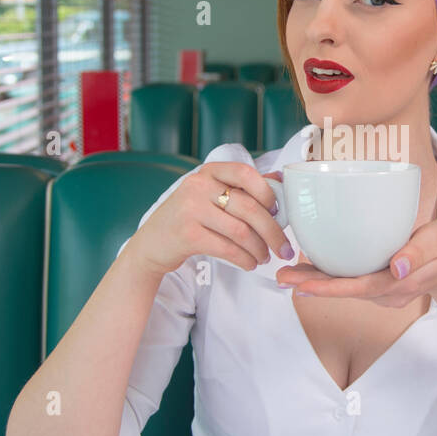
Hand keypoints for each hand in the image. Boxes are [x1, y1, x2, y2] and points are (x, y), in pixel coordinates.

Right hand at [130, 164, 292, 278]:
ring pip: (241, 231)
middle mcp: (198, 186)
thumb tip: (279, 180)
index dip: (267, 193)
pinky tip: (249, 263)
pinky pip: (227, 248)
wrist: (152, 244)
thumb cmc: (189, 219)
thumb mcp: (210, 197)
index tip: (278, 212)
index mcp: (208, 172)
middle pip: (249, 208)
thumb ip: (241, 188)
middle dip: (273, 232)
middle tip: (284, 249)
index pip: (246, 173)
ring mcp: (190, 209)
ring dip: (259, 249)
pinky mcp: (186, 234)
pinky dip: (244, 259)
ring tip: (264, 258)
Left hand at [276, 219, 436, 306]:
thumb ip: (419, 252)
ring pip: (344, 288)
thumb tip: (397, 267)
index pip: (360, 287)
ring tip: (285, 275)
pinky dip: (328, 277)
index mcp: (400, 285)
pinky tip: (307, 269)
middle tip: (281, 278)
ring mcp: (381, 293)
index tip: (304, 285)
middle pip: (345, 291)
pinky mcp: (376, 285)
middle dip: (312, 286)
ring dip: (315, 282)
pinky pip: (349, 282)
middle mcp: (386, 294)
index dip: (331, 288)